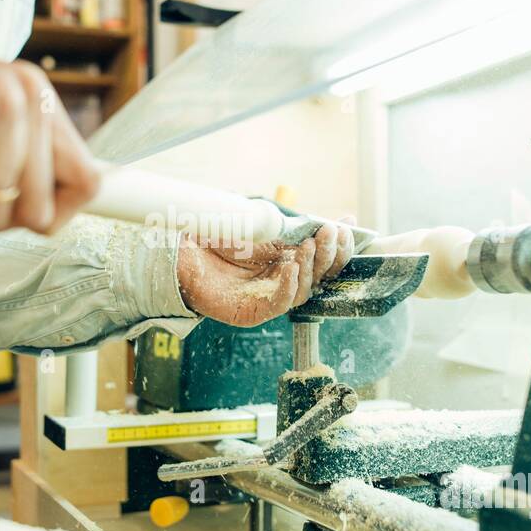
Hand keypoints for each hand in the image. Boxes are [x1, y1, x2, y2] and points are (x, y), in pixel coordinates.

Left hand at [176, 221, 353, 326]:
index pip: (325, 259)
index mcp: (293, 262)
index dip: (339, 246)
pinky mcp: (253, 312)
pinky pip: (278, 304)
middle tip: (330, 232)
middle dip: (328, 253)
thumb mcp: (266, 228)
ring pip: (302, 290)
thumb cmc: (222, 239)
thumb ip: (298, 228)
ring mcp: (270, 298)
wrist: (184, 250)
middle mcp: (285, 282)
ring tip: (307, 246)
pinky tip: (290, 268)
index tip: (346, 226)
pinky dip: (287, 286)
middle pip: (320, 275)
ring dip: (309, 266)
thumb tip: (338, 217)